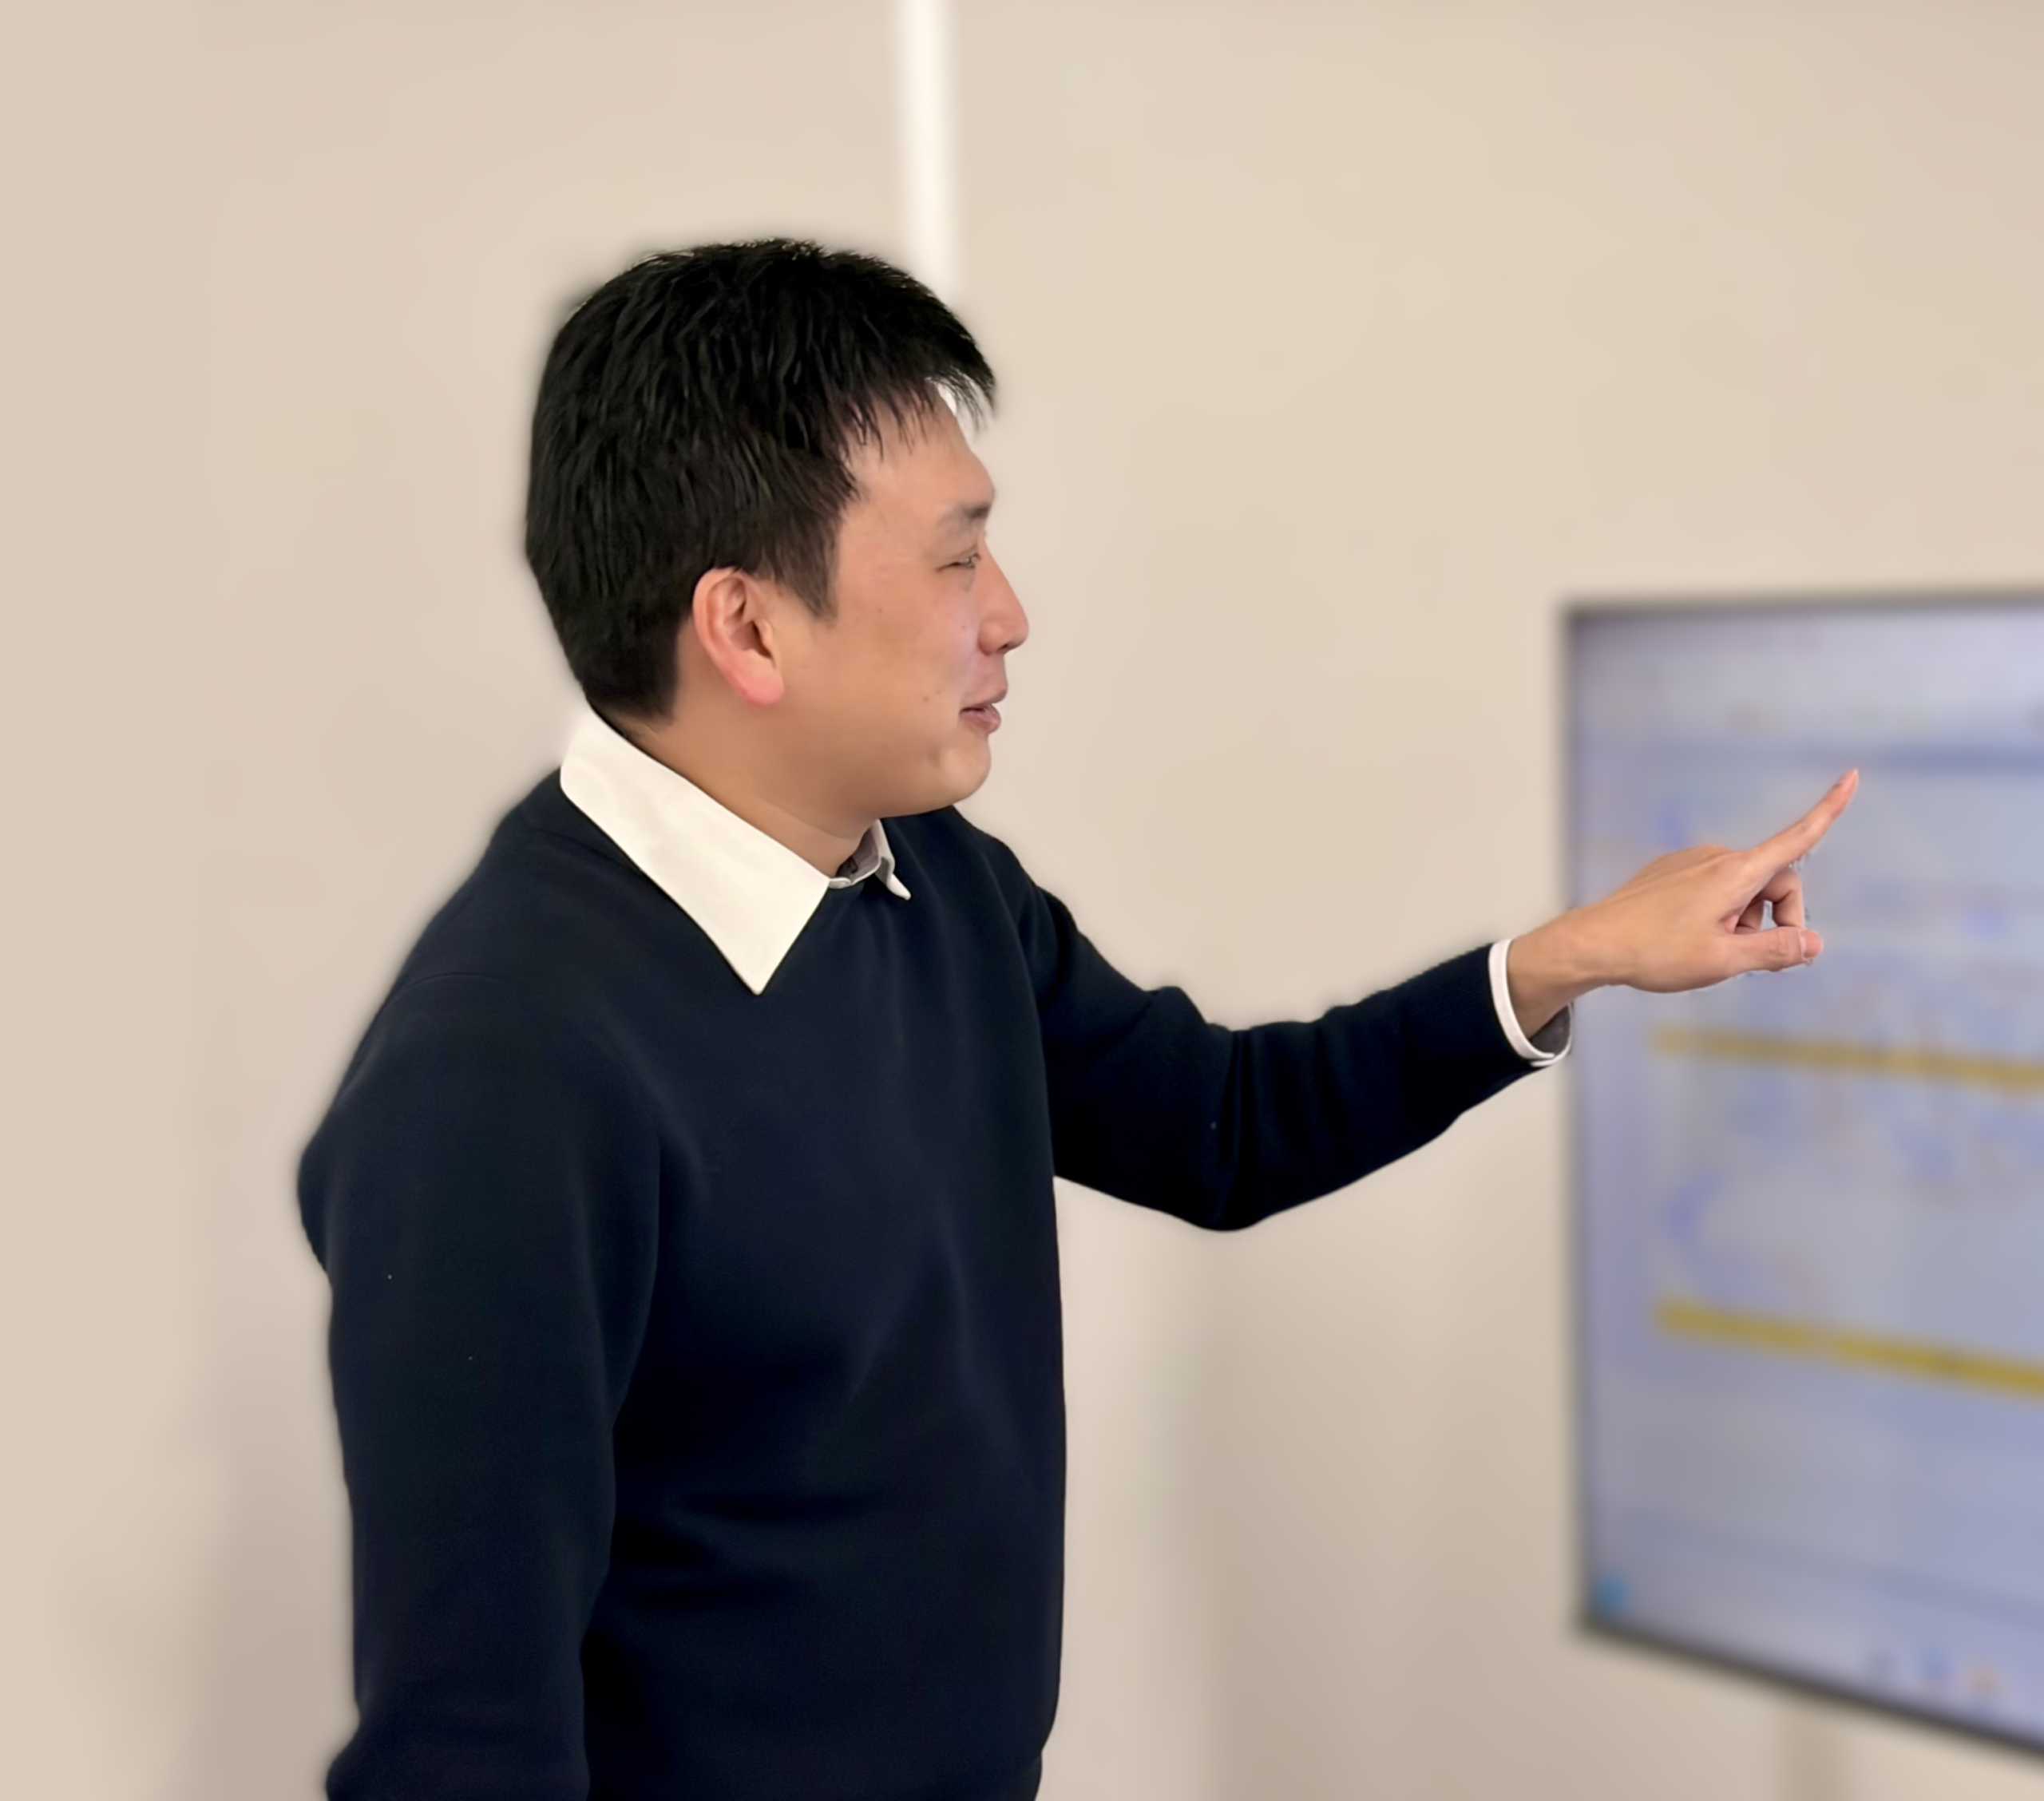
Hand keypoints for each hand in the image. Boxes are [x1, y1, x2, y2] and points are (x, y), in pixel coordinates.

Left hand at [1506, 771, 1859, 1037]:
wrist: (1591, 944)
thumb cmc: (1654, 953)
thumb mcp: (1723, 961)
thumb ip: (1776, 951)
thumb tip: (1814, 943)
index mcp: (1735, 873)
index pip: (1797, 838)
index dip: (1830, 810)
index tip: (1853, 777)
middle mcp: (1716, 857)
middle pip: (1775, 883)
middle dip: (1776, 920)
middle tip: (1750, 959)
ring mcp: (1690, 862)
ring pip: (1743, 892)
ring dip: (1743, 922)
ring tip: (1707, 949)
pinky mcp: (1671, 872)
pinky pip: (1714, 890)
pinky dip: (1718, 915)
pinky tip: (1686, 938)